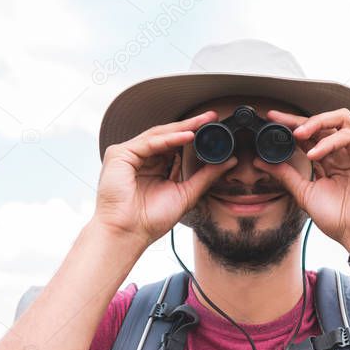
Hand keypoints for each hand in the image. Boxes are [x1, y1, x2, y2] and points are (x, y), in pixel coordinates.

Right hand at [93, 110, 238, 246]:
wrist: (129, 233)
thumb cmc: (151, 219)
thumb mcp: (186, 194)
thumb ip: (206, 176)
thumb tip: (229, 161)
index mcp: (155, 167)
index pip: (176, 146)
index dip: (195, 136)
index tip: (215, 128)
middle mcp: (142, 158)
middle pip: (168, 136)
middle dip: (191, 126)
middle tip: (211, 117)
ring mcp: (129, 155)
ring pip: (159, 135)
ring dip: (183, 128)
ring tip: (203, 122)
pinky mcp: (120, 154)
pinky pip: (149, 142)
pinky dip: (169, 139)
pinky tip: (188, 136)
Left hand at [254, 108, 349, 251]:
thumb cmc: (338, 218)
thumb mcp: (304, 192)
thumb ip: (286, 175)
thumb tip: (261, 161)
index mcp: (334, 159)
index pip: (313, 134)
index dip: (293, 125)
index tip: (272, 121)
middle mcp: (349, 151)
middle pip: (326, 121)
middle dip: (300, 119)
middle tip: (278, 122)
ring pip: (341, 118)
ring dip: (316, 123)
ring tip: (297, 135)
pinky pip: (348, 136)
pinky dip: (328, 142)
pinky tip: (314, 155)